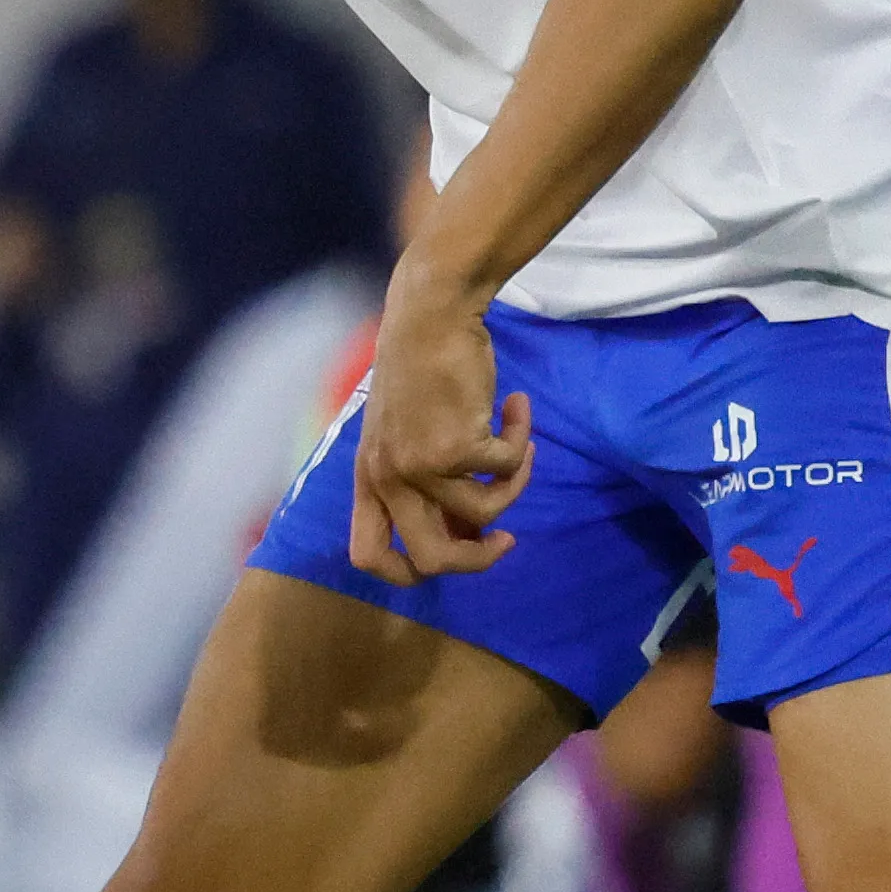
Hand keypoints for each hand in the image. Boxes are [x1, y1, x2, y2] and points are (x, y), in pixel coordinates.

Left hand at [347, 278, 530, 584]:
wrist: (430, 316)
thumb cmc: (422, 371)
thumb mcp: (408, 435)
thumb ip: (427, 484)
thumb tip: (472, 534)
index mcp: (368, 478)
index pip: (368, 555)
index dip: (406, 575)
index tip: (447, 560)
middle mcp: (388, 478)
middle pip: (431, 559)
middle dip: (478, 560)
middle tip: (506, 541)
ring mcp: (420, 465)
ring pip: (485, 513)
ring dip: (515, 483)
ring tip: (520, 447)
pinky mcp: (458, 445)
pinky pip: (507, 467)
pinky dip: (522, 442)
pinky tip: (517, 409)